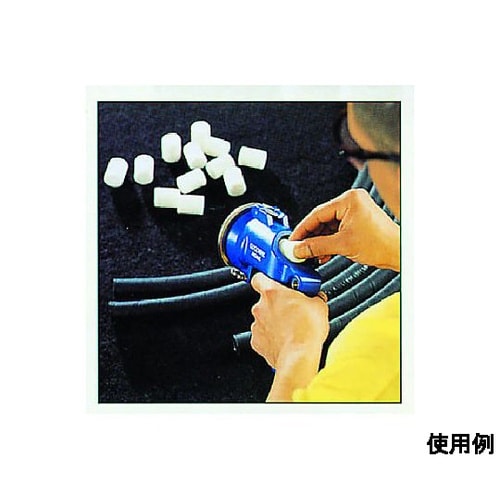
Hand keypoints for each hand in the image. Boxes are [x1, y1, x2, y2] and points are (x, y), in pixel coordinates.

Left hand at [250, 273, 328, 400]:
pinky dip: (272, 336)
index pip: (259, 278)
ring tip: (290, 326)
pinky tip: (285, 339)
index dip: (267, 279)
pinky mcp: (257, 342)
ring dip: (274, 320)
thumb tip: (317, 297)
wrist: (299, 357)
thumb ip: (314, 296)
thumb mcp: (319, 306)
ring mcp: (257, 325)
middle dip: (277, 303)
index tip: (275, 281)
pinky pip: (263, 335)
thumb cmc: (306, 331)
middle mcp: (260, 307)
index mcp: (272, 292)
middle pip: (265, 300)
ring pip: (264, 318)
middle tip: (292, 307)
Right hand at [290, 189, 399, 271]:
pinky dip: (328, 242)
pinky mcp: (357, 222)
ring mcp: (355, 211)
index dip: (302, 229)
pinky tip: (321, 253)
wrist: (398, 252)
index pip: (317, 213)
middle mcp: (352, 202)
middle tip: (298, 249)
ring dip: (319, 242)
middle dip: (310, 237)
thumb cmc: (381, 244)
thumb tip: (299, 248)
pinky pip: (336, 230)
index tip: (292, 240)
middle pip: (321, 220)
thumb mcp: (342, 245)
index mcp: (349, 200)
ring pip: (328, 227)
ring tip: (309, 254)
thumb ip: (316, 246)